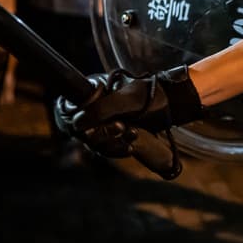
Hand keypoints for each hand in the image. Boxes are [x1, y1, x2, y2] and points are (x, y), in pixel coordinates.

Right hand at [54, 66, 202, 175]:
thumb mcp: (126, 99)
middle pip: (83, 132)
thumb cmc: (150, 95)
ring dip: (111, 143)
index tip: (88, 128)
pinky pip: (109, 149)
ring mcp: (104, 123)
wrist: (173, 104)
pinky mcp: (115, 136)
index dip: (76, 123)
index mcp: (91, 93)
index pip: (69, 113)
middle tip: (121, 127)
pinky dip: (118, 149)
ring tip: (132, 133)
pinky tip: (130, 147)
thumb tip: (76, 124)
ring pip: (96, 143)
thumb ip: (101, 109)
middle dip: (101, 134)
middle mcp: (94, 109)